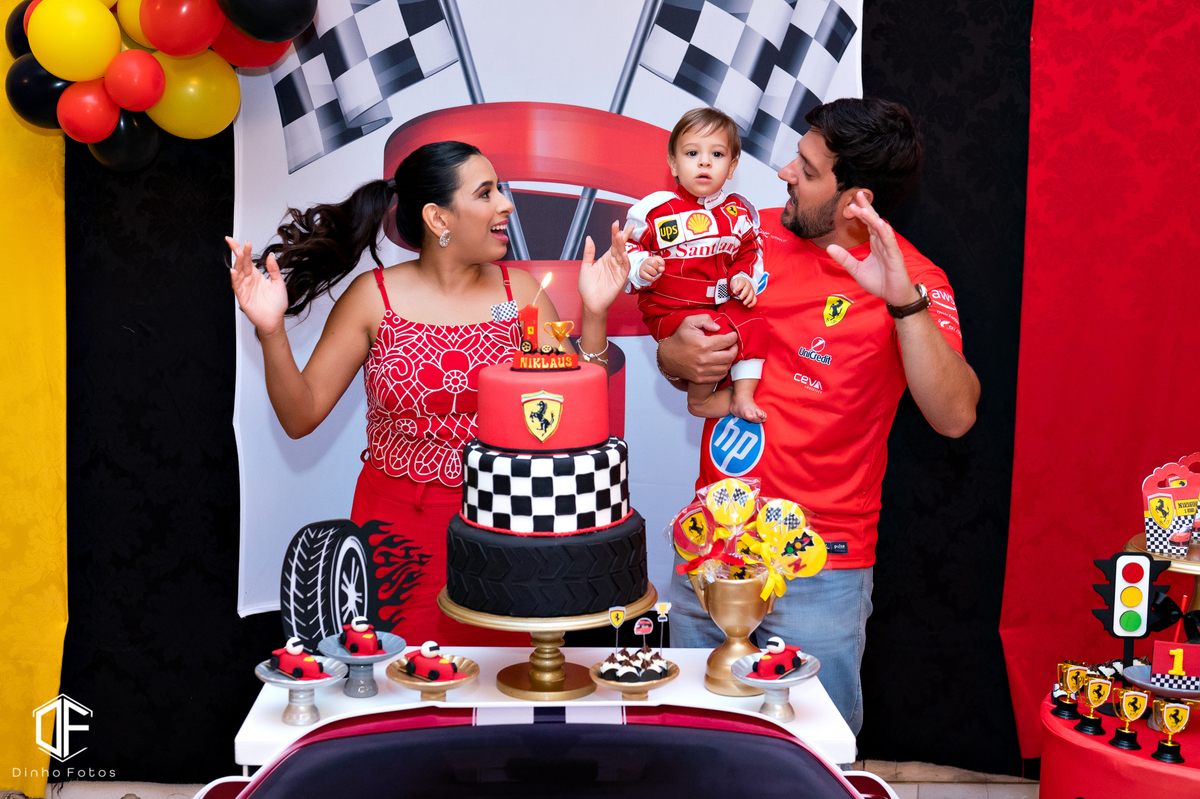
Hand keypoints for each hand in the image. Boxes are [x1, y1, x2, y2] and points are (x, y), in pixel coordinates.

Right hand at [227, 236, 287, 336]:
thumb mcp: (279, 283)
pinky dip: (235, 278)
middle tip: (237, 242)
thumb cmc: (277, 303)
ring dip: (237, 262)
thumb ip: (274, 269)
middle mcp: (248, 279)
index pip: (247, 260)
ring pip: (238, 272)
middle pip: (241, 263)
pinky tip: (234, 271)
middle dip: (238, 252)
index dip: (244, 250)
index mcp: (256, 275)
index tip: (243, 241)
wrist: (275, 319)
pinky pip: (237, 286)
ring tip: (238, 252)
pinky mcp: (242, 297)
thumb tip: (271, 255)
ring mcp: (244, 287)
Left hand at [579, 220, 632, 316]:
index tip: (616, 223)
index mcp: (606, 258)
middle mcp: (614, 262)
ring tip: (621, 236)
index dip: (615, 233)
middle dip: (623, 236)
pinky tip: (624, 254)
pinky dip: (626, 261)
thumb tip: (589, 238)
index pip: (613, 243)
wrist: (590, 303)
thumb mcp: (585, 267)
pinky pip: (625, 268)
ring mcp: (618, 270)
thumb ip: (589, 253)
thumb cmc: (587, 287)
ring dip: (623, 246)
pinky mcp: (621, 279)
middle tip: (628, 226)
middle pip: (620, 246)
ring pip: (623, 255)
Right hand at [639, 256, 664, 283]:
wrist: (642, 270)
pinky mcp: (641, 273)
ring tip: (654, 274)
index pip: (658, 258)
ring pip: (650, 269)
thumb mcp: (657, 265)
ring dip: (654, 274)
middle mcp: (646, 261)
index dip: (662, 263)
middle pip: (654, 262)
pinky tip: (652, 278)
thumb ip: (661, 266)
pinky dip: (651, 278)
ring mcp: (643, 267)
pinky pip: (647, 276)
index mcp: (652, 258)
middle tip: (657, 271)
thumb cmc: (651, 267)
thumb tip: (662, 268)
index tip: (662, 267)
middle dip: (657, 268)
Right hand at [658, 314, 737, 383]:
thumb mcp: (689, 322)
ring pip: (726, 367)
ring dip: (729, 360)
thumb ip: (704, 319)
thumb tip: (718, 327)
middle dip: (734, 349)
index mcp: (703, 344)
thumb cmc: (680, 338)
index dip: (733, 337)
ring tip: (727, 353)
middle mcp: (704, 359)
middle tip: (733, 345)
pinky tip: (721, 363)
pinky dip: (723, 369)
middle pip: (729, 356)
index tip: (733, 335)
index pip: (726, 341)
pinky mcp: (701, 379)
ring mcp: (702, 371)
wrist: (667, 357)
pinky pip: (719, 376)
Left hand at [730, 275, 755, 307]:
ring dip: (748, 300)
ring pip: (751, 295)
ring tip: (744, 303)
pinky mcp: (753, 295)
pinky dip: (752, 303)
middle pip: (747, 290)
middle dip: (744, 294)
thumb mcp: (734, 283)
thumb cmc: (738, 283)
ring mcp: (751, 290)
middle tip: (740, 298)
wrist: (743, 282)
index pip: (742, 284)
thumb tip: (736, 292)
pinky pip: (754, 299)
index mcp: (743, 281)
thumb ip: (735, 287)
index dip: (738, 288)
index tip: (734, 292)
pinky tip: (748, 306)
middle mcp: (748, 285)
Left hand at [826, 192, 919, 306]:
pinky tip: (879, 224)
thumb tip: (829, 247)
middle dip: (866, 208)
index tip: (849, 204)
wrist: (893, 296)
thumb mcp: (856, 270)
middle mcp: (883, 242)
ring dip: (872, 218)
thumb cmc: (879, 282)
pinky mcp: (895, 256)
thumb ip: (844, 258)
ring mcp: (890, 248)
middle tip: (857, 195)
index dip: (860, 213)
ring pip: (881, 229)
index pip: (867, 224)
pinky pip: (890, 242)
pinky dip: (884, 232)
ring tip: (862, 208)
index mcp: (875, 243)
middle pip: (874, 221)